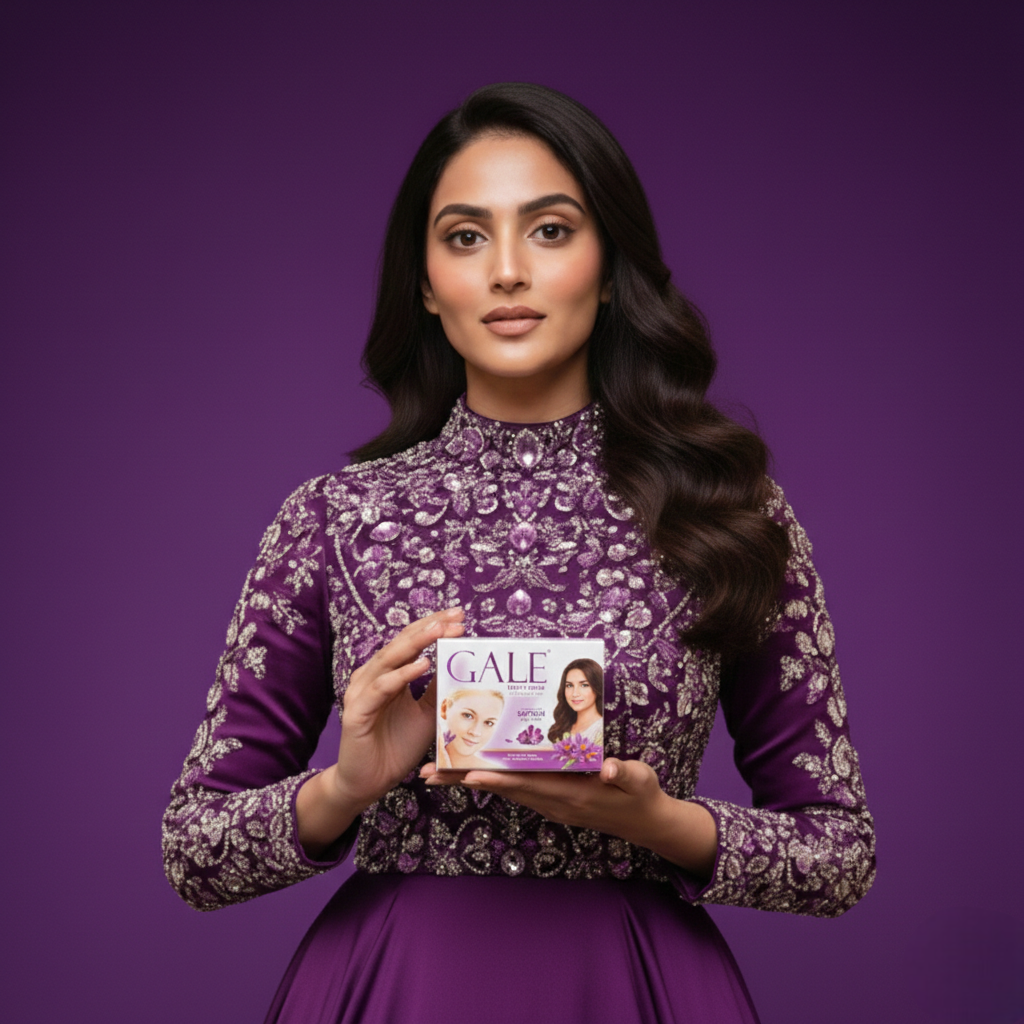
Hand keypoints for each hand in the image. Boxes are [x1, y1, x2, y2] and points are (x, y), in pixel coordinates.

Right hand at [297, 607, 463, 854]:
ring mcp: (363, 692)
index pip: (412, 641)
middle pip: (402, 643)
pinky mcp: (357, 712)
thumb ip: (438, 688)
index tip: (460, 617)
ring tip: (439, 630)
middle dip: (430, 627)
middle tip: (456, 616)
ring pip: (390, 659)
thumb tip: (461, 664)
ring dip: (416, 643)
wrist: (371, 781)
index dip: (434, 627)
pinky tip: (422, 664)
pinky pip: (381, 688)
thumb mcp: (428, 713)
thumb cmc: (397, 746)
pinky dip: (401, 675)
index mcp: (389, 674)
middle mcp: (374, 677)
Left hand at [419, 757, 716, 879]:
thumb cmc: (642, 795)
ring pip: (505, 790)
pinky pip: (517, 789)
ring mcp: (551, 802)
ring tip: (437, 772)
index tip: (465, 773)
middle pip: (502, 789)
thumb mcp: (639, 780)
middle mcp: (553, 801)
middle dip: (464, 780)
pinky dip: (494, 780)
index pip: (524, 785)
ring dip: (471, 781)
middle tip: (426, 774)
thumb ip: (624, 773)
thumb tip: (611, 767)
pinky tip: (478, 770)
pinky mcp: (553, 800)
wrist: (647, 820)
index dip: (495, 779)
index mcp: (570, 795)